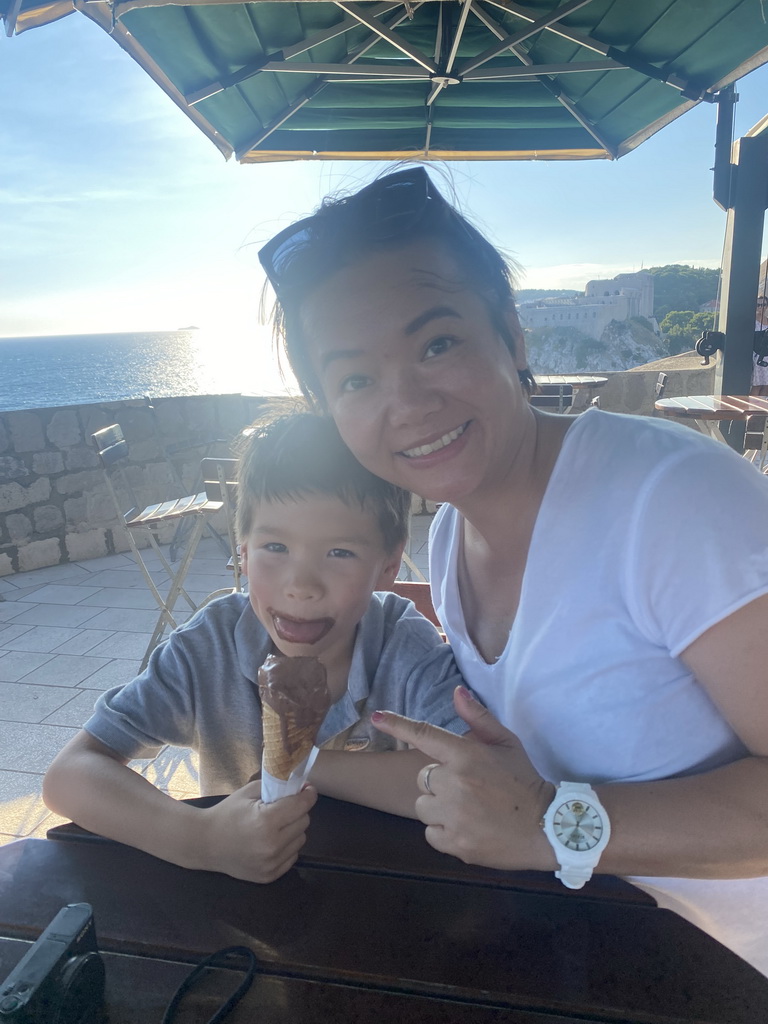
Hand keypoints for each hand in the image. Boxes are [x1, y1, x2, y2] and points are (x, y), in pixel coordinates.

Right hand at [197, 780, 317, 882]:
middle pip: (304, 822)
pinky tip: (271, 841)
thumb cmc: (227, 814)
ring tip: (276, 826)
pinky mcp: (270, 876)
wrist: (205, 844)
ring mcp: (271, 864)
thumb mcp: (249, 792)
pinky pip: (293, 856)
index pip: (301, 806)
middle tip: (284, 807)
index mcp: (266, 822)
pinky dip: (287, 846)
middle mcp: (272, 845)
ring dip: (293, 830)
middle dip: (297, 811)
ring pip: (301, 839)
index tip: (308, 789)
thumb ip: (276, 787)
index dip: (308, 795)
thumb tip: (301, 787)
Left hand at [372, 687, 555, 870]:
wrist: (548, 827)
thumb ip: (478, 718)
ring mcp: (453, 815)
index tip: (376, 717)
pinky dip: (444, 832)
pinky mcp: (455, 844)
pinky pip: (431, 834)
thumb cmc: (525, 780)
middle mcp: (454, 783)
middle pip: (423, 778)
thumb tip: (456, 692)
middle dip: (440, 782)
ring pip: (424, 807)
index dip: (397, 724)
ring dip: (439, 808)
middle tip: (468, 789)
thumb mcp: (507, 743)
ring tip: (469, 810)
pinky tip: (468, 829)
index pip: (424, 734)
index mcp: (466, 755)